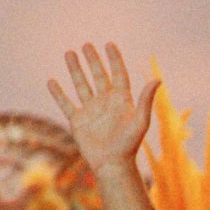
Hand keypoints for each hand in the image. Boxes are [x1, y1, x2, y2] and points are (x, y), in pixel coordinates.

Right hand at [48, 42, 159, 179]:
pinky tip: (52, 81)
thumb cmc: (129, 144)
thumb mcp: (140, 120)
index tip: (109, 44)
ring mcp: (91, 110)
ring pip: (81, 85)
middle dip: (93, 60)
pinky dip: (58, 93)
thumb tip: (158, 80)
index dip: (115, 60)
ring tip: (69, 53)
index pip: (118, 74)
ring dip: (75, 70)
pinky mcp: (78, 121)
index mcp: (122, 101)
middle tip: (86, 45)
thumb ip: (146, 99)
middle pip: (99, 76)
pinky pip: (66, 103)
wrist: (112, 164)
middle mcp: (106, 103)